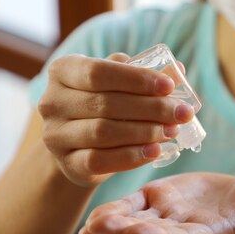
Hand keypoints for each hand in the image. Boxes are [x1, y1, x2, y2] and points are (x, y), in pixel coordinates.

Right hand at [38, 53, 193, 187]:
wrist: (78, 146)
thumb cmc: (103, 105)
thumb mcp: (118, 84)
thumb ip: (143, 74)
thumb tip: (178, 69)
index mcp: (63, 70)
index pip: (98, 72)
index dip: (136, 79)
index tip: (169, 87)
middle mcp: (52, 102)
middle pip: (105, 103)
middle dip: (150, 108)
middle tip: (182, 112)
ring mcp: (56, 135)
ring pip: (103, 132)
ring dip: (144, 132)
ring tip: (172, 131)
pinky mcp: (67, 164)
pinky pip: (101, 160)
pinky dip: (131, 156)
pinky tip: (155, 151)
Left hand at [78, 173, 234, 233]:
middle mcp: (182, 231)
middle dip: (128, 232)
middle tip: (101, 229)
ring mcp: (167, 216)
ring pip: (136, 221)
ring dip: (113, 225)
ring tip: (90, 226)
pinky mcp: (157, 199)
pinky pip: (132, 205)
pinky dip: (113, 212)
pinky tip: (91, 222)